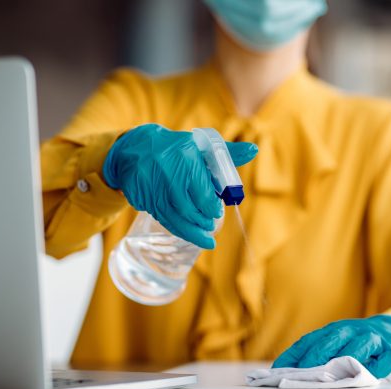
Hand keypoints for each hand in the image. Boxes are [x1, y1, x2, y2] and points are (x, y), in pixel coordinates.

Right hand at [103, 123, 256, 248]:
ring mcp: (151, 184)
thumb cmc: (178, 149)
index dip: (211, 207)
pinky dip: (176, 228)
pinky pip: (161, 218)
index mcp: (187, 155)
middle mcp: (167, 169)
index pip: (203, 192)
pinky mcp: (140, 195)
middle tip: (210, 225)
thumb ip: (228, 153)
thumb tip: (254, 149)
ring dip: (191, 231)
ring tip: (204, 238)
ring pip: (174, 217)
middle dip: (202, 221)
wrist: (136, 148)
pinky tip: (187, 234)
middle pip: (188, 208)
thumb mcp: (202, 147)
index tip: (216, 212)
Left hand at [272, 315, 390, 377]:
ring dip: (345, 360)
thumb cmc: (359, 339)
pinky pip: (384, 360)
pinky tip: (368, 375)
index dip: (294, 355)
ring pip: (358, 347)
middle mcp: (352, 330)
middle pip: (331, 341)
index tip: (278, 370)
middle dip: (316, 356)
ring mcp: (373, 339)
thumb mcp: (338, 341)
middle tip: (303, 371)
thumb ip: (316, 351)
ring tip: (331, 375)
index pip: (309, 340)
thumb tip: (287, 368)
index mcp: (334, 330)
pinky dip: (377, 368)